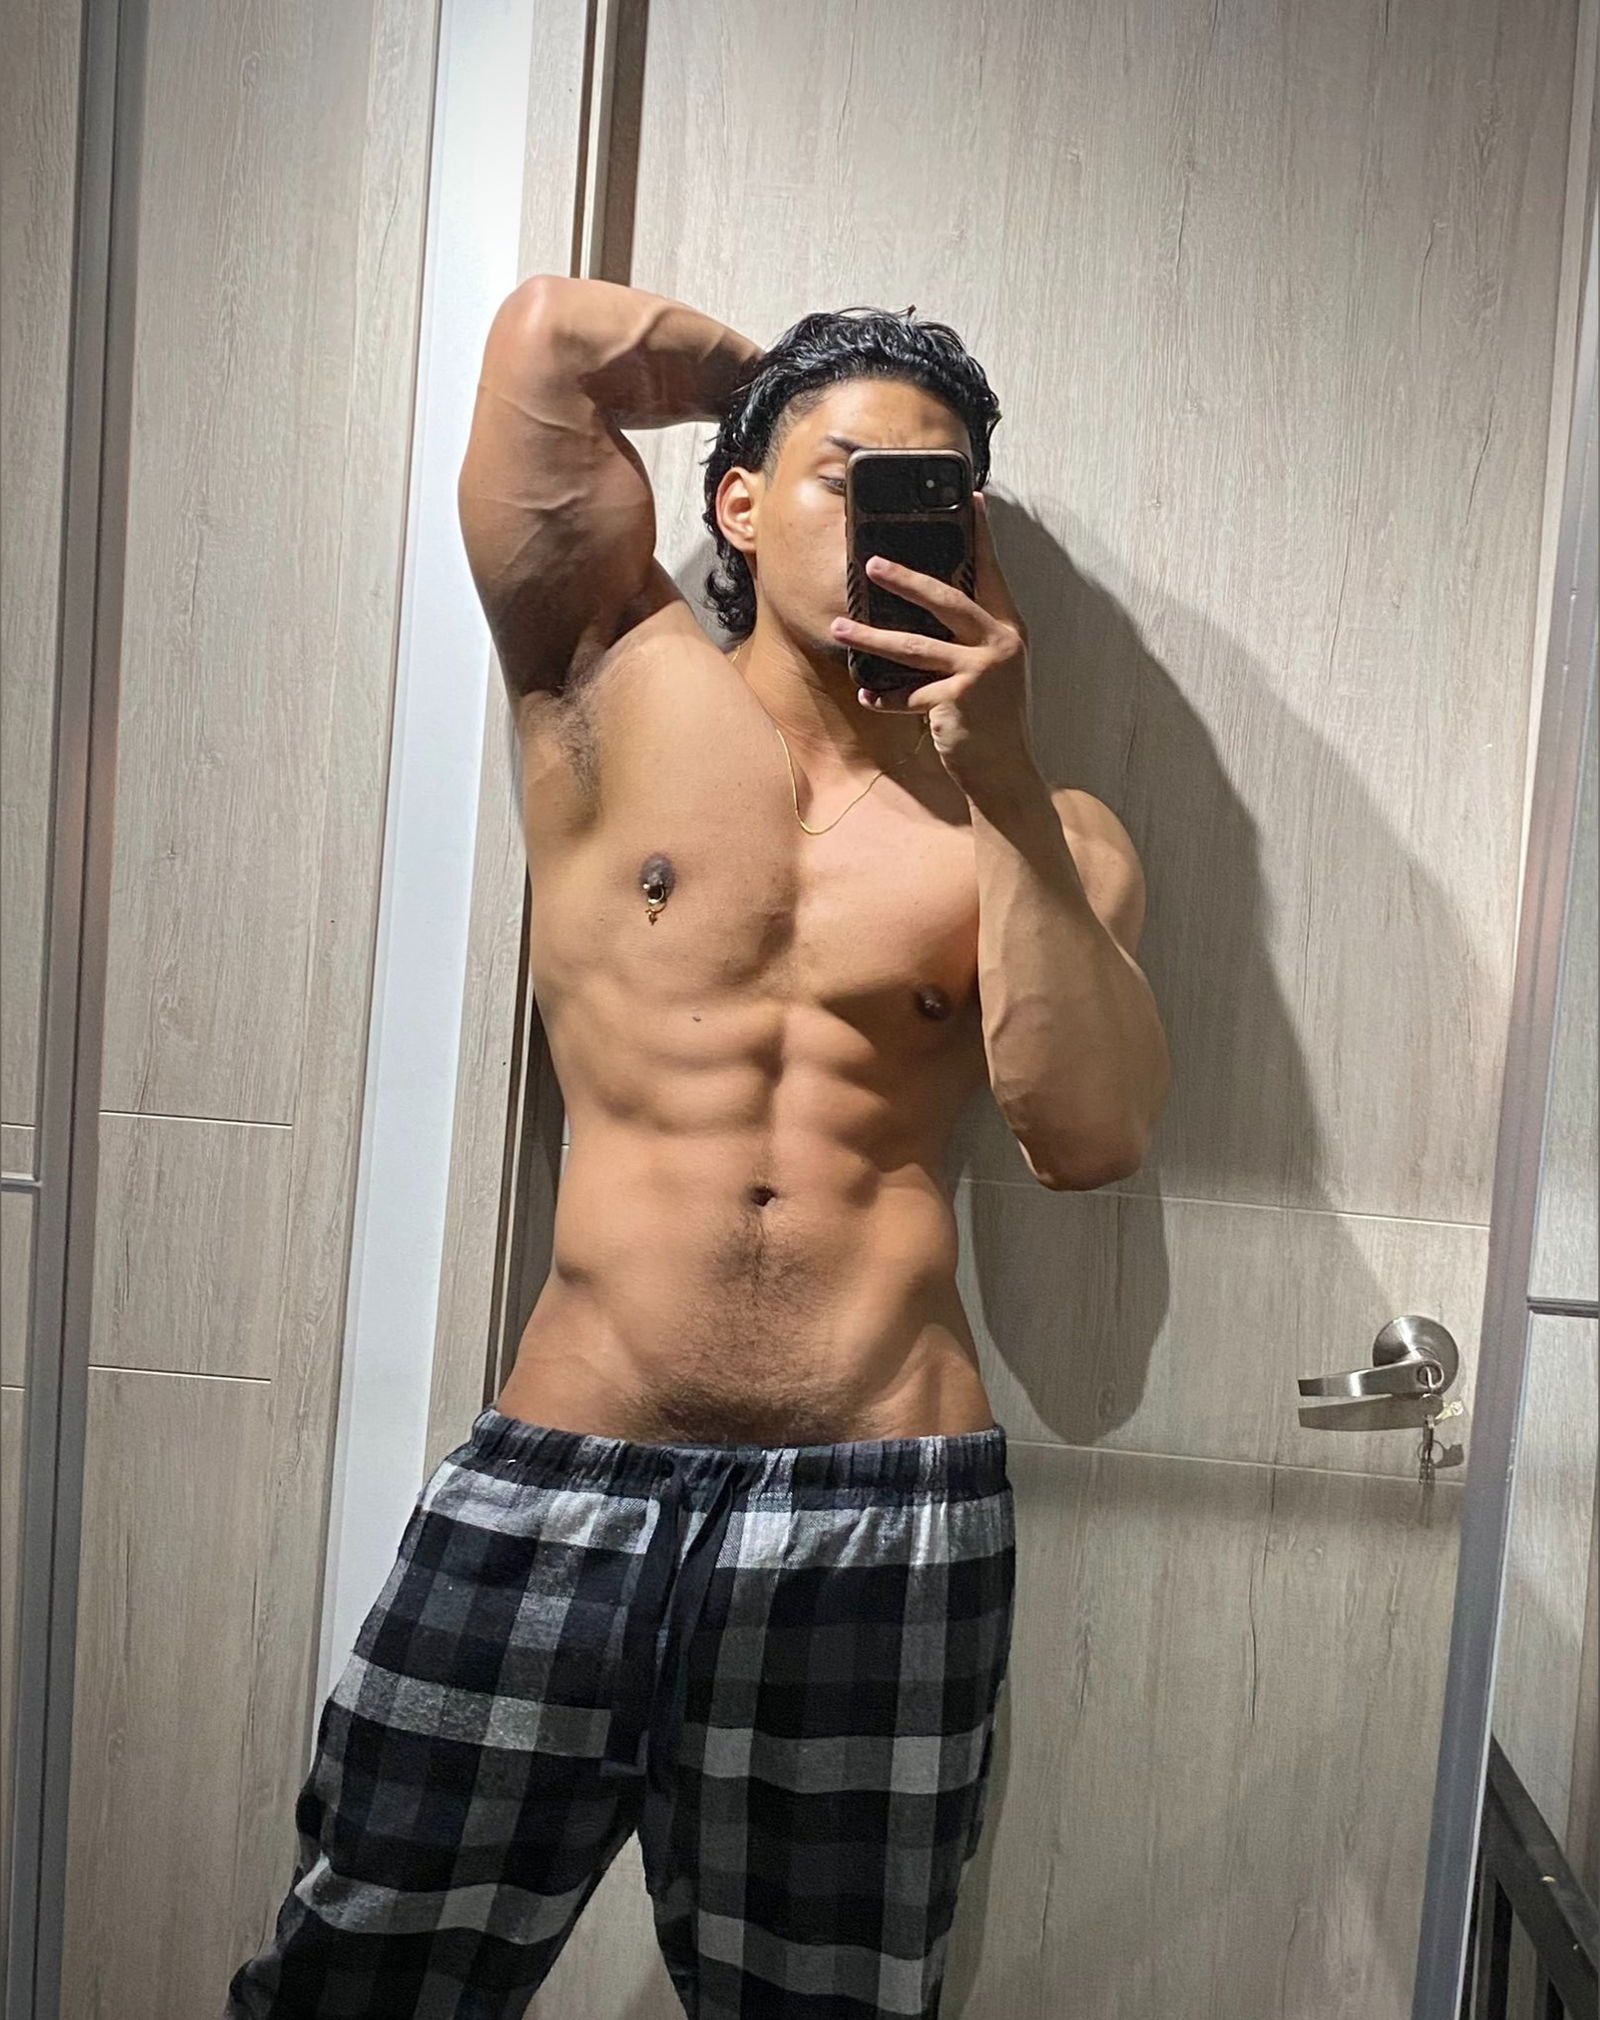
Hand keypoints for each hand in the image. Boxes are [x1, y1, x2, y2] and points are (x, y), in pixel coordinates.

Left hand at [829, 492, 1032, 786]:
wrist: (1005, 771)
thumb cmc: (993, 718)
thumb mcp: (992, 671)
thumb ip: (973, 639)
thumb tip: (933, 608)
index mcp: (1008, 630)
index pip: (992, 573)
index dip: (982, 537)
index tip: (972, 499)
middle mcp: (999, 645)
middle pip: (947, 600)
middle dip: (905, 579)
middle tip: (871, 563)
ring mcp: (979, 673)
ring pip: (915, 647)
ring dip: (872, 637)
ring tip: (840, 626)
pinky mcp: (957, 703)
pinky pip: (908, 695)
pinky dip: (885, 697)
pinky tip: (865, 695)